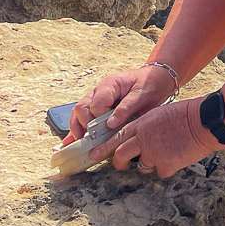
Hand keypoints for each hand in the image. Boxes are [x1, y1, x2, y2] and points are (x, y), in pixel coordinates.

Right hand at [61, 66, 177, 145]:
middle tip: (91, 140)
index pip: (95, 103)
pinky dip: (76, 132)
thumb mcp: (141, 94)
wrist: (155, 80)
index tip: (105, 129)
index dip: (98, 118)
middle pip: (81, 108)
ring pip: (78, 115)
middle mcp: (97, 92)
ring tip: (80, 145)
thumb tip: (110, 123)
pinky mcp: (96, 110)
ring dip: (77, 130)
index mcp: (108, 85)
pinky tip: (69, 144)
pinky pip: (82, 120)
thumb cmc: (148, 85)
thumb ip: (126, 107)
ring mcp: (94, 101)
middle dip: (84, 126)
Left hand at [88, 97, 222, 178]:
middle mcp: (143, 139)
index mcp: (141, 124)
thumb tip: (140, 139)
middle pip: (121, 155)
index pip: (116, 138)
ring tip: (164, 154)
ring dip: (149, 163)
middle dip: (119, 162)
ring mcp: (153, 153)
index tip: (94, 154)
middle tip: (121, 165)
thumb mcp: (161, 114)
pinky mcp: (165, 165)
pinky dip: (167, 167)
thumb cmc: (188, 113)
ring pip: (141, 166)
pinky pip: (160, 171)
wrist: (206, 121)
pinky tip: (177, 158)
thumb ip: (147, 126)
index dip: (104, 148)